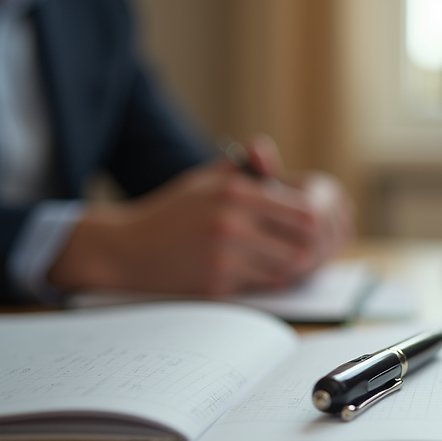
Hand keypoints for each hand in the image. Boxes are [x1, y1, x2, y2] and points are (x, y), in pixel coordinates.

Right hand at [48, 136, 351, 295]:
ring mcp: (225, 256)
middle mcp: (232, 222)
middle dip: (305, 250)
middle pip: (302, 245)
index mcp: (235, 192)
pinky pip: (260, 286)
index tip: (307, 228)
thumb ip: (245, 168)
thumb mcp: (206, 181)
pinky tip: (247, 271)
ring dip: (284, 268)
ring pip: (285, 270)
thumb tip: (272, 153)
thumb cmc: (172, 213)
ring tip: (271, 259)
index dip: (314, 224)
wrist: (127, 249)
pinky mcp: (216, 284)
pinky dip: (262, 281)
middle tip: (298, 250)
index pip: (304, 212)